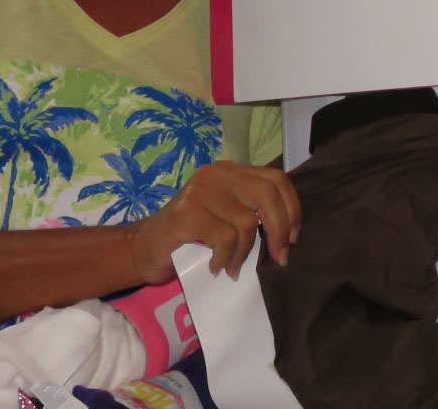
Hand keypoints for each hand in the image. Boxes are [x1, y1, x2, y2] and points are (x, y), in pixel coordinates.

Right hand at [128, 161, 299, 283]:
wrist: (144, 248)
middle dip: (279, 230)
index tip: (293, 238)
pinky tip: (215, 267)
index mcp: (230, 171)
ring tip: (232, 266)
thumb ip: (252, 212)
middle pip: (267, 194)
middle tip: (279, 258)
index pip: (275, 179)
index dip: (292, 209)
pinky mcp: (186, 212)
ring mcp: (199, 190)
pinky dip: (226, 259)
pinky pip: (224, 239)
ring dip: (244, 253)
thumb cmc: (190, 237)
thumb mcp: (226, 217)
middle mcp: (216, 173)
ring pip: (246, 223)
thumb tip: (290, 232)